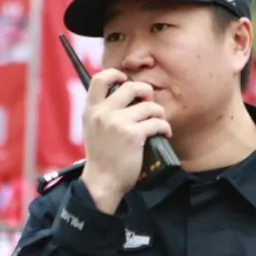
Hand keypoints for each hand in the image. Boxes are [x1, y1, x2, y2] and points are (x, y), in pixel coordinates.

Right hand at [80, 69, 171, 212]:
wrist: (102, 182)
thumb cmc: (101, 157)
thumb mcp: (92, 128)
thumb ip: (103, 111)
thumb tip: (125, 94)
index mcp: (91, 110)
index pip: (99, 78)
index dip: (116, 74)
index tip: (125, 80)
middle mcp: (102, 113)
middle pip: (131, 87)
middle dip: (146, 92)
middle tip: (149, 104)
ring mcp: (118, 123)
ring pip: (149, 106)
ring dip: (159, 113)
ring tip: (159, 122)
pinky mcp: (133, 135)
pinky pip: (157, 122)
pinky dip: (164, 128)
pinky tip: (164, 134)